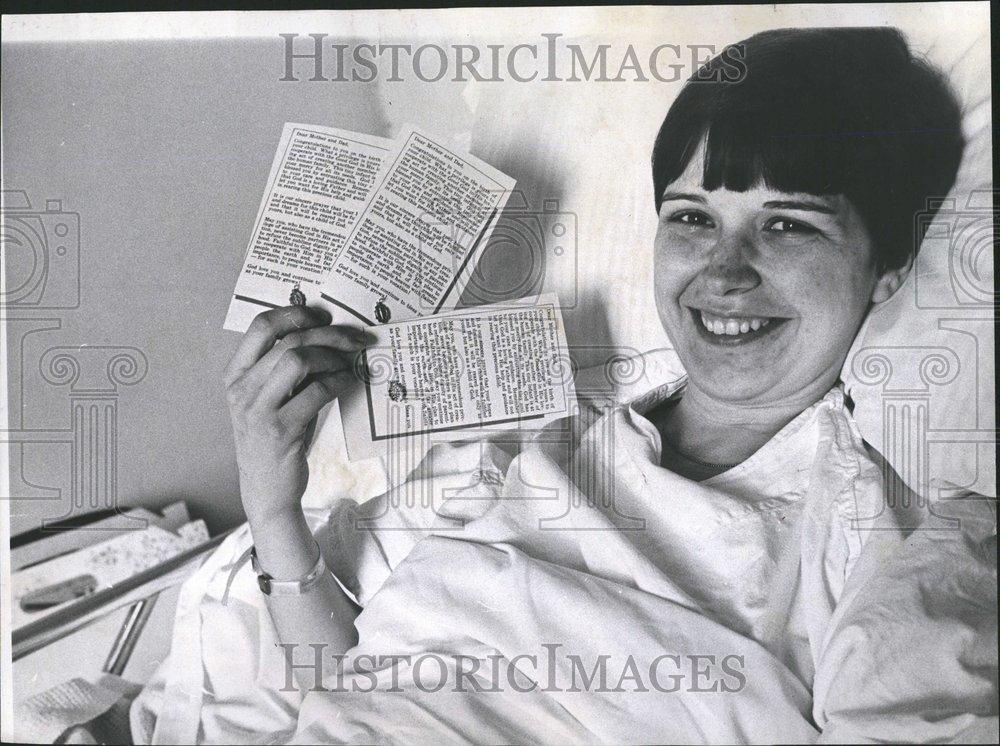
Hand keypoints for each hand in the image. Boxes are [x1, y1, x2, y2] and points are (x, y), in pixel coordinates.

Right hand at [224, 305, 370, 528]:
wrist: (267, 489)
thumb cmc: (277, 438)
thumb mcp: (273, 398)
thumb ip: (287, 369)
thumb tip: (329, 334)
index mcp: (236, 375)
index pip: (260, 326)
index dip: (294, 313)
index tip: (323, 315)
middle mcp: (241, 389)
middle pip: (287, 341)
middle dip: (328, 334)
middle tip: (356, 338)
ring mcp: (257, 410)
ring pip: (297, 360)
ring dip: (332, 356)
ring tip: (351, 362)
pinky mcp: (279, 430)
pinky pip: (315, 392)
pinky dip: (338, 381)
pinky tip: (349, 381)